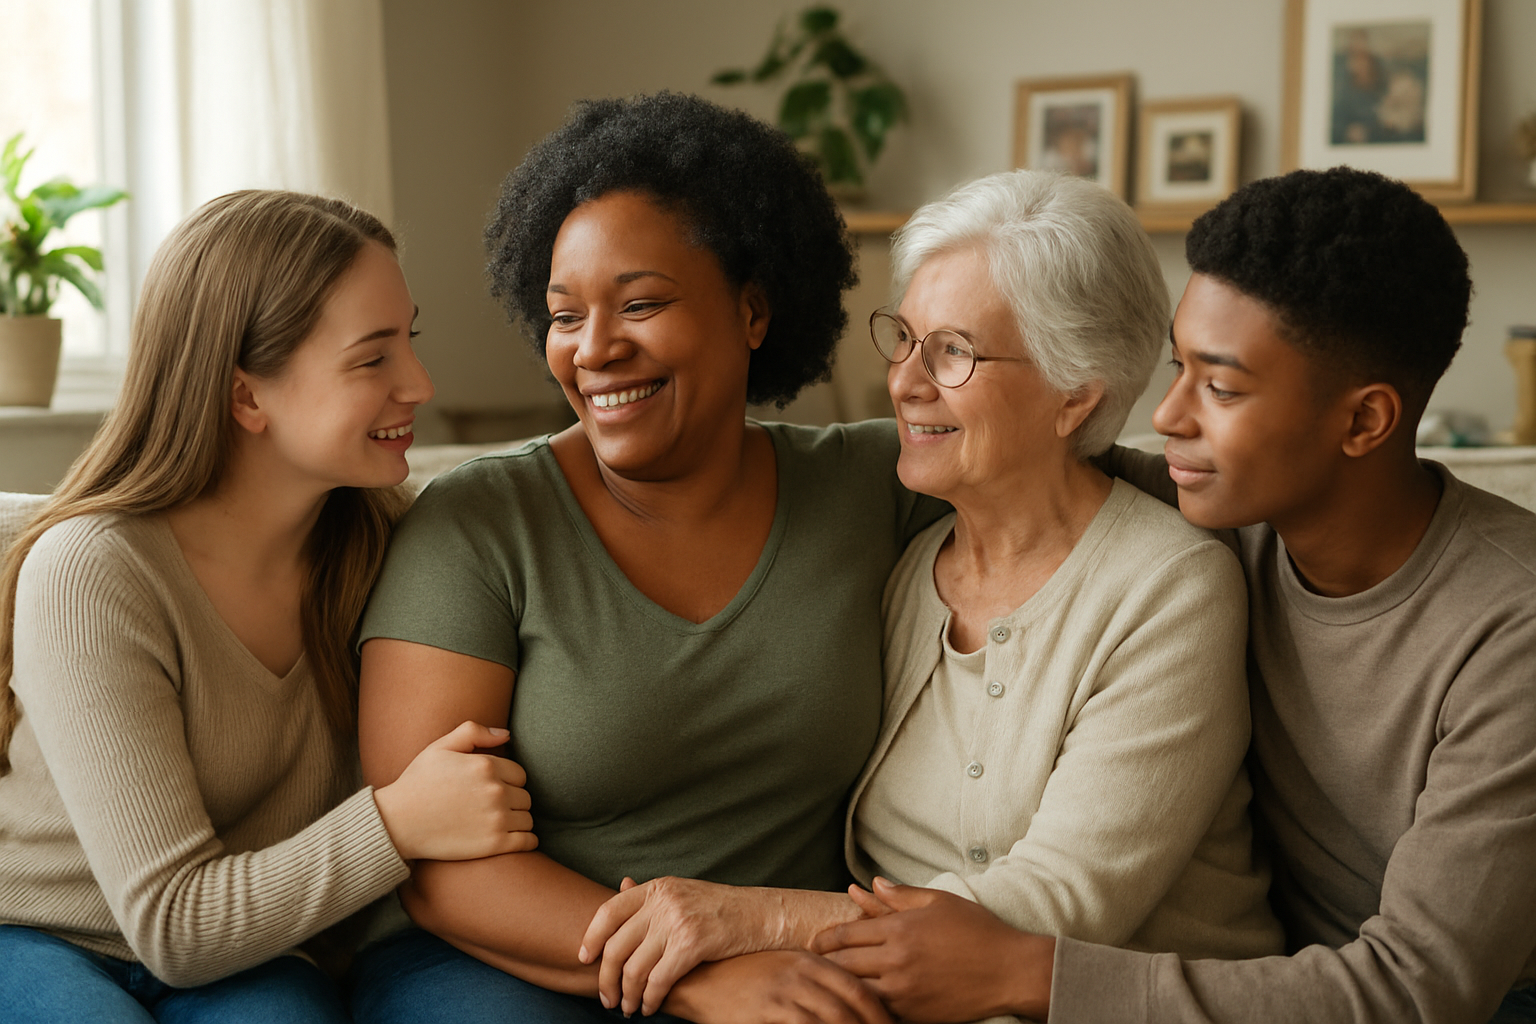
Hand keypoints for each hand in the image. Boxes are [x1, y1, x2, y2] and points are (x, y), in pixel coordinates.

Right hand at [373, 720, 536, 861]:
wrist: (397, 823)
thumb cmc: (418, 783)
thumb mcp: (440, 747)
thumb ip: (473, 732)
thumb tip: (506, 735)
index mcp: (486, 766)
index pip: (519, 774)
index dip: (508, 781)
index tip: (493, 789)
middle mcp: (495, 791)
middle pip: (525, 796)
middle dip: (513, 800)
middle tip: (493, 807)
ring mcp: (496, 818)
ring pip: (527, 818)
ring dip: (518, 820)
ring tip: (499, 822)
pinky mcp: (494, 844)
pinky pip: (527, 840)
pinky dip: (526, 840)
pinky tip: (513, 838)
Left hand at [580, 876, 786, 1014]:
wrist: (762, 914)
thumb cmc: (721, 908)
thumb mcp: (682, 892)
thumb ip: (651, 896)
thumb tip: (621, 885)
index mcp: (657, 888)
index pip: (608, 911)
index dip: (591, 937)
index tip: (584, 958)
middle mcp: (663, 902)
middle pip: (617, 946)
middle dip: (607, 978)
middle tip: (608, 999)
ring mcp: (677, 922)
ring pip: (635, 968)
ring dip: (628, 995)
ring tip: (628, 1008)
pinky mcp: (692, 944)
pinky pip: (658, 980)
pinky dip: (649, 999)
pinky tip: (649, 1007)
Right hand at [666, 950, 889, 1023]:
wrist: (700, 981)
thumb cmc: (745, 978)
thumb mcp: (784, 967)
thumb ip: (817, 978)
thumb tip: (853, 1000)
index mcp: (810, 960)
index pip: (859, 988)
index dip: (881, 1013)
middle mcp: (801, 972)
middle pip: (853, 1005)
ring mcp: (784, 992)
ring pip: (833, 1020)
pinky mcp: (766, 1011)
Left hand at [810, 877, 1054, 1022]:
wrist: (1010, 971)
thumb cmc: (978, 931)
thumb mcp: (940, 902)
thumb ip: (901, 895)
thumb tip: (870, 884)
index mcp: (901, 929)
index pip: (846, 934)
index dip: (824, 939)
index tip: (814, 943)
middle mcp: (897, 960)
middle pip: (842, 964)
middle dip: (822, 964)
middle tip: (807, 966)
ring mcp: (905, 991)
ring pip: (854, 991)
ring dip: (837, 987)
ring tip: (823, 986)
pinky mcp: (915, 1015)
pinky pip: (877, 1012)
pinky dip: (861, 1007)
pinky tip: (853, 1004)